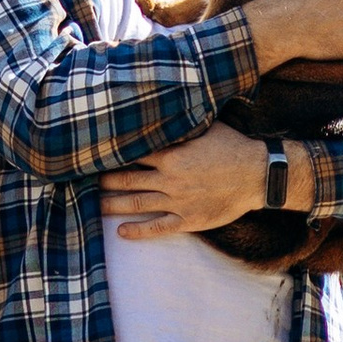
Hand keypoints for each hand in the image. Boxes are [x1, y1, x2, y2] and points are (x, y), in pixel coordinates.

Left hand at [102, 122, 293, 241]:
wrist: (257, 174)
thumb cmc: (232, 146)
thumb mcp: (206, 127)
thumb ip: (180, 124)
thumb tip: (161, 110)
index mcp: (171, 154)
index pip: (133, 154)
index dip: (113, 154)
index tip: (95, 154)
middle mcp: (169, 178)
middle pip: (128, 179)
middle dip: (105, 180)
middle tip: (86, 180)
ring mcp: (177, 201)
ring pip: (137, 203)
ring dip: (113, 205)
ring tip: (94, 204)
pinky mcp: (188, 219)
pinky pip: (158, 227)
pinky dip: (138, 231)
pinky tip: (122, 231)